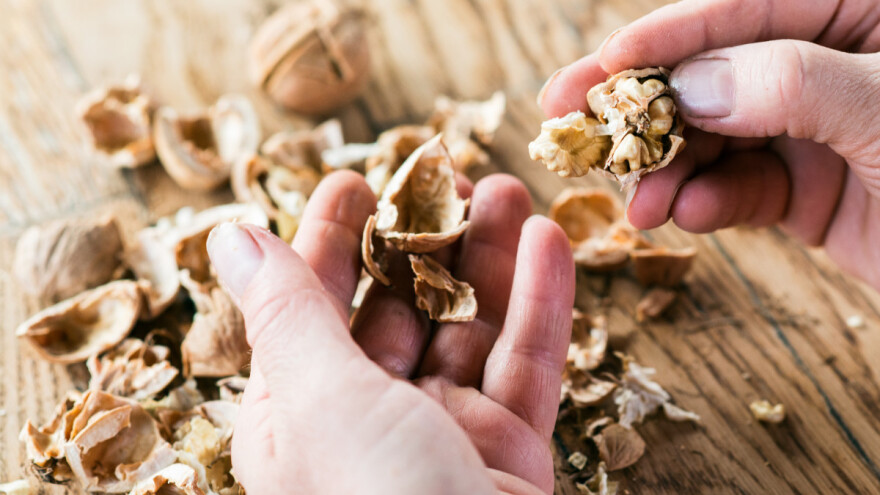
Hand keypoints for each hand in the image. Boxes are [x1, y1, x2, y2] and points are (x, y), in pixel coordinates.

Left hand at [206, 171, 574, 493]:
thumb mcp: (324, 403)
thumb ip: (289, 313)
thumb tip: (231, 237)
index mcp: (301, 417)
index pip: (309, 309)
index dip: (329, 241)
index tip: (354, 181)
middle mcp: (368, 426)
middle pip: (398, 312)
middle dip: (424, 241)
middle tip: (451, 174)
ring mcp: (445, 442)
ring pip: (469, 332)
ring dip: (489, 259)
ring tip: (508, 192)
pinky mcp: (511, 458)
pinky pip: (527, 369)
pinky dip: (540, 307)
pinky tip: (547, 245)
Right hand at [539, 0, 879, 289]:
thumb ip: (794, 83)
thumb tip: (690, 85)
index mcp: (867, 11)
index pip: (750, 6)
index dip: (669, 35)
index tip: (601, 65)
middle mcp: (836, 62)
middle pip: (716, 71)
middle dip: (646, 107)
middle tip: (571, 125)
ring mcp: (818, 128)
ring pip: (715, 135)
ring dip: (668, 168)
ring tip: (637, 202)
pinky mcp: (809, 189)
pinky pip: (738, 187)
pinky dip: (706, 203)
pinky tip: (686, 216)